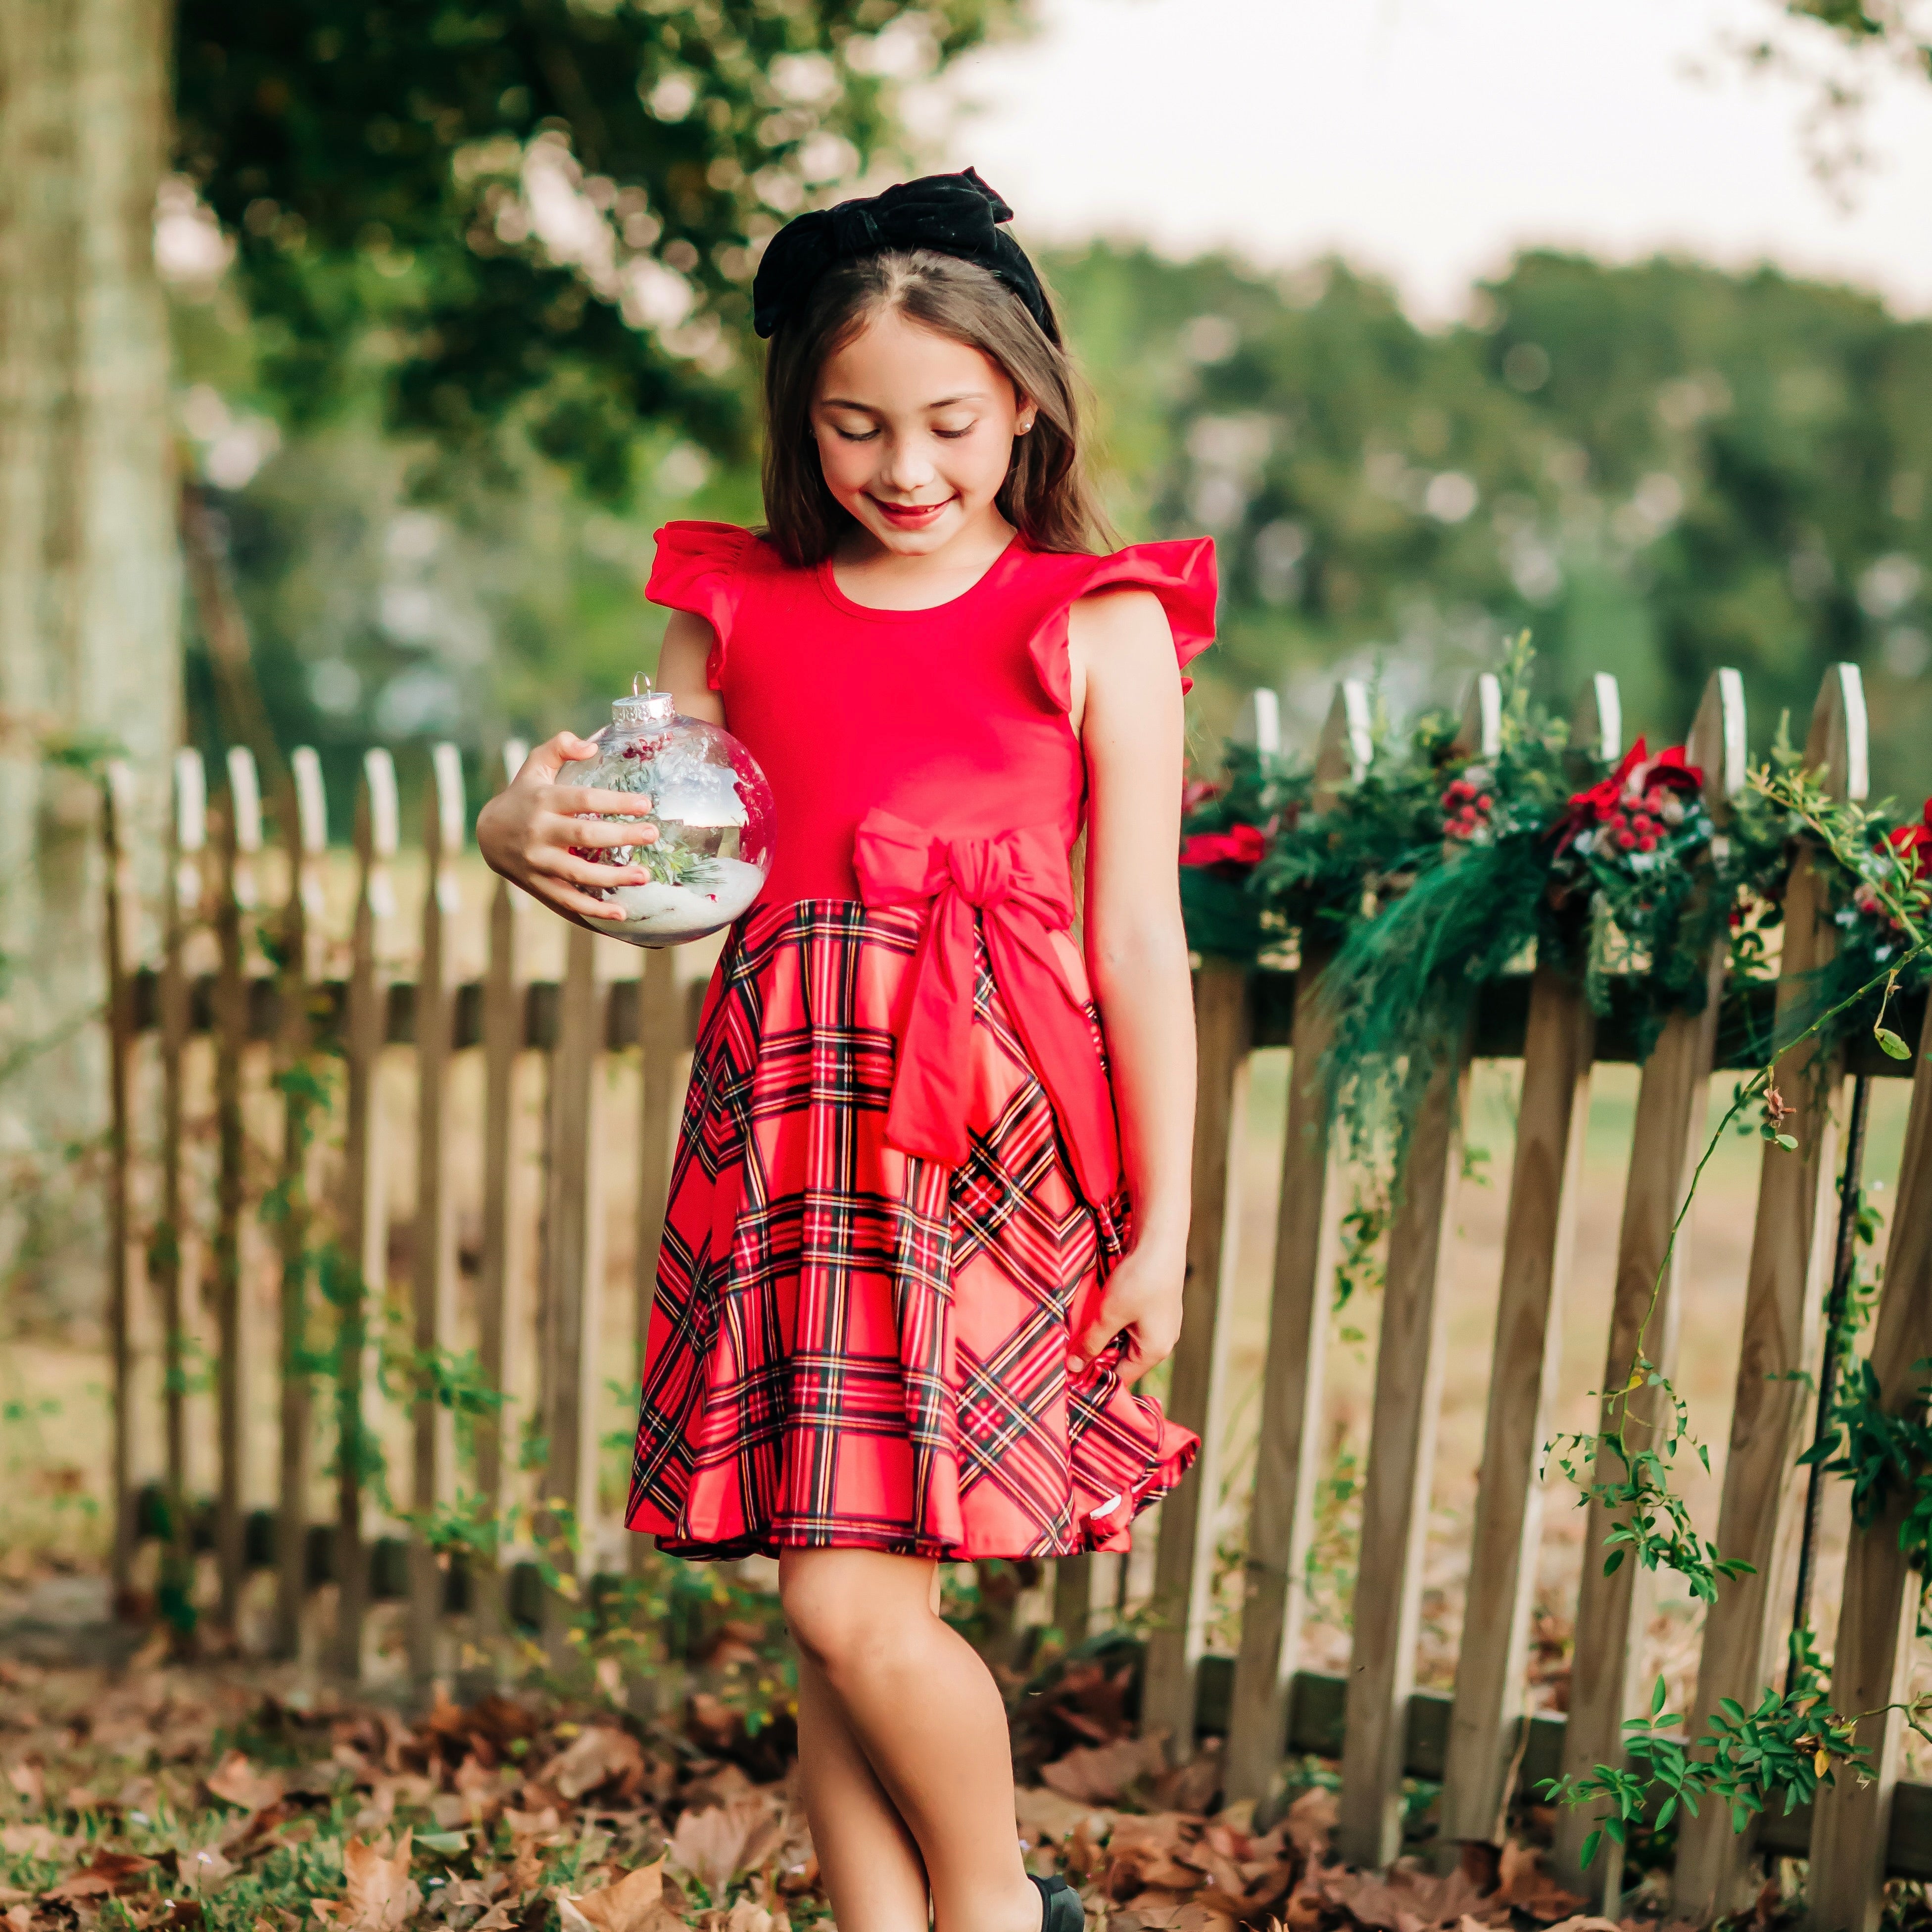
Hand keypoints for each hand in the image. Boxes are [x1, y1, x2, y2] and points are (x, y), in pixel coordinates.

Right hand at [475, 731, 658, 924]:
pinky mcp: (537, 884)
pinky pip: (566, 900)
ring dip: (612, 877)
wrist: (487, 834)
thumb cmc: (523, 796)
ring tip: (644, 876)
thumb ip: (559, 747)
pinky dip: (592, 910)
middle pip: (584, 835)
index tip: (645, 804)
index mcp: (544, 800)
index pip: (583, 799)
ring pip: (577, 872)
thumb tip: (590, 745)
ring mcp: (537, 861)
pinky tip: (619, 914)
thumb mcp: (535, 766)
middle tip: (652, 834)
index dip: (615, 802)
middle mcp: (540, 831)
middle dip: (621, 836)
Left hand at [1067, 1236, 1185, 1384]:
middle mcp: (1162, 1341)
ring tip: (1080, 1327)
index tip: (1068, 1373)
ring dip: (1103, 1335)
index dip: (1093, 1377)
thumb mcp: (1108, 1314)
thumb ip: (1091, 1343)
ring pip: (1124, 1339)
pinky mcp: (1155, 1306)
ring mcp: (1161, 1323)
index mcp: (1154, 1351)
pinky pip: (1130, 1323)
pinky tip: (1097, 1309)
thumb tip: (1073, 1368)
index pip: (1119, 1377)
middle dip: (1096, 1354)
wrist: (1160, 1238)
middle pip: (1122, 1359)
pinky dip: (1113, 1320)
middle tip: (1068, 1348)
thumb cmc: (1139, 1280)